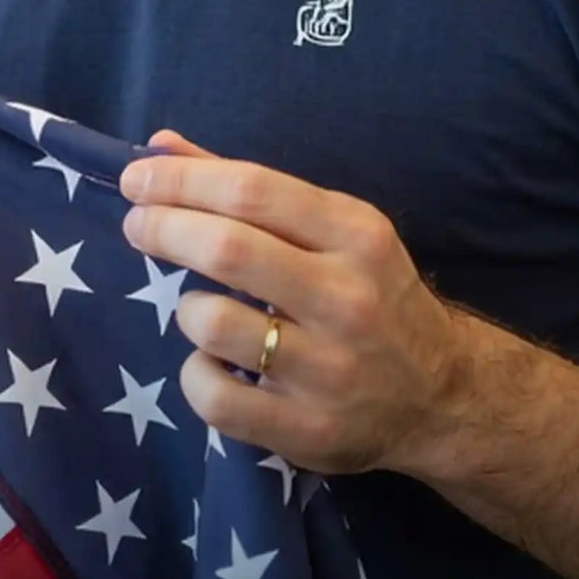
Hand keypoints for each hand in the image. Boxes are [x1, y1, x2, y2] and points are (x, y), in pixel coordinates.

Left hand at [119, 131, 470, 476]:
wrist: (442, 396)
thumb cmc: (373, 298)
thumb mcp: (334, 233)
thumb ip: (249, 192)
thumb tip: (158, 149)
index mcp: (357, 235)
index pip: (252, 190)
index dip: (180, 181)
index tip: (137, 181)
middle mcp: (348, 298)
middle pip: (227, 248)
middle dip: (163, 228)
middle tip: (138, 226)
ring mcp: (329, 369)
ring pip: (212, 323)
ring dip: (187, 310)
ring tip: (201, 310)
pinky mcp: (308, 429)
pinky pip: (214, 398)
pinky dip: (196, 376)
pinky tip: (213, 365)